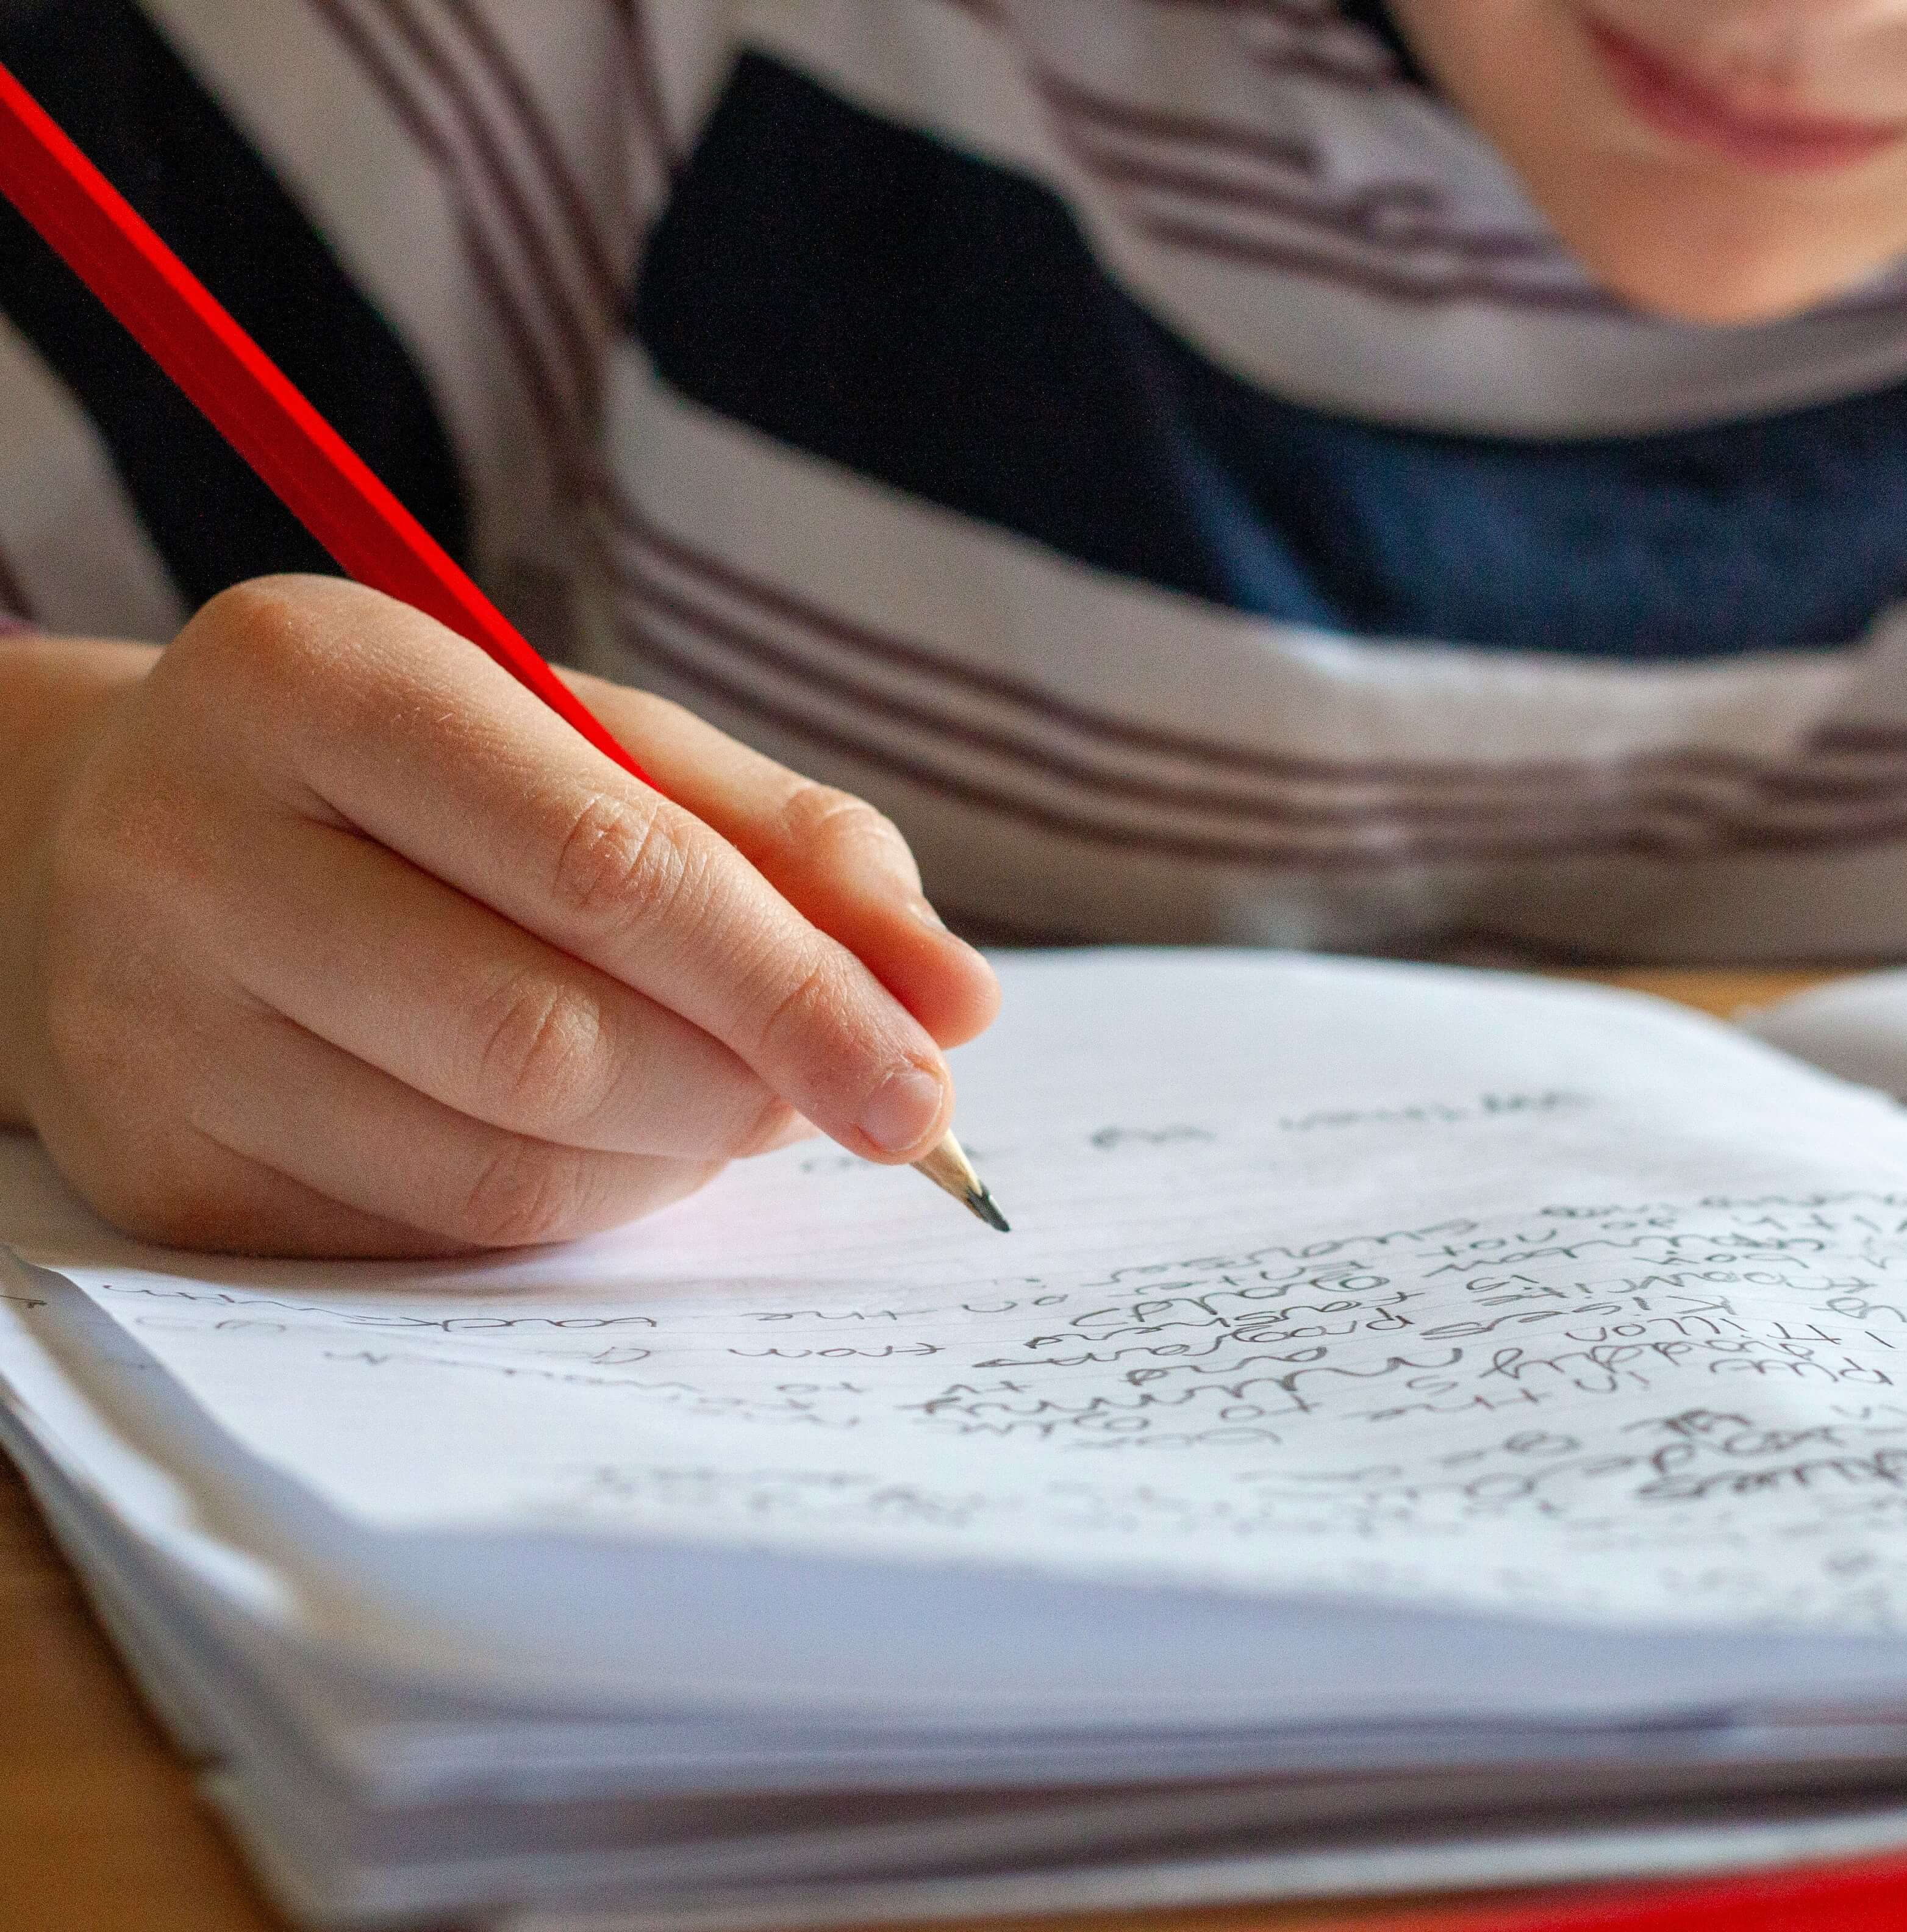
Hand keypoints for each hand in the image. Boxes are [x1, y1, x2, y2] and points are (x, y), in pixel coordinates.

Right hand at [0, 575, 997, 1256]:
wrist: (114, 845)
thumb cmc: (412, 781)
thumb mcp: (594, 743)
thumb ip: (789, 844)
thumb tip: (954, 998)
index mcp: (314, 677)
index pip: (606, 863)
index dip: (794, 985)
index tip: (931, 1070)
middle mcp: (193, 847)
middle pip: (549, 1036)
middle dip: (749, 1087)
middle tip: (856, 1098)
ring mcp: (148, 1027)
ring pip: (502, 1163)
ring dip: (678, 1156)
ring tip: (729, 1099)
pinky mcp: (159, 1176)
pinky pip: (437, 1236)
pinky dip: (581, 1207)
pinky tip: (609, 1141)